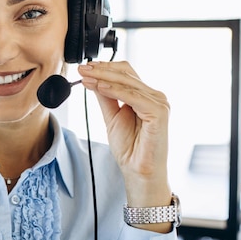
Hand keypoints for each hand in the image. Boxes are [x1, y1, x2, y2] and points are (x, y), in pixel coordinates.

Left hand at [78, 61, 172, 219]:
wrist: (138, 171)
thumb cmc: (130, 148)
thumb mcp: (111, 117)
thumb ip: (106, 98)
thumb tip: (93, 79)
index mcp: (145, 96)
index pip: (125, 73)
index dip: (105, 67)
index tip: (84, 68)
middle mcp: (155, 97)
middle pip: (126, 74)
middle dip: (101, 69)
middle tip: (81, 68)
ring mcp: (159, 104)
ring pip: (128, 82)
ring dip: (104, 77)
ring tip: (85, 76)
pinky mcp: (158, 113)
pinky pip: (133, 96)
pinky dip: (114, 89)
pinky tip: (99, 86)